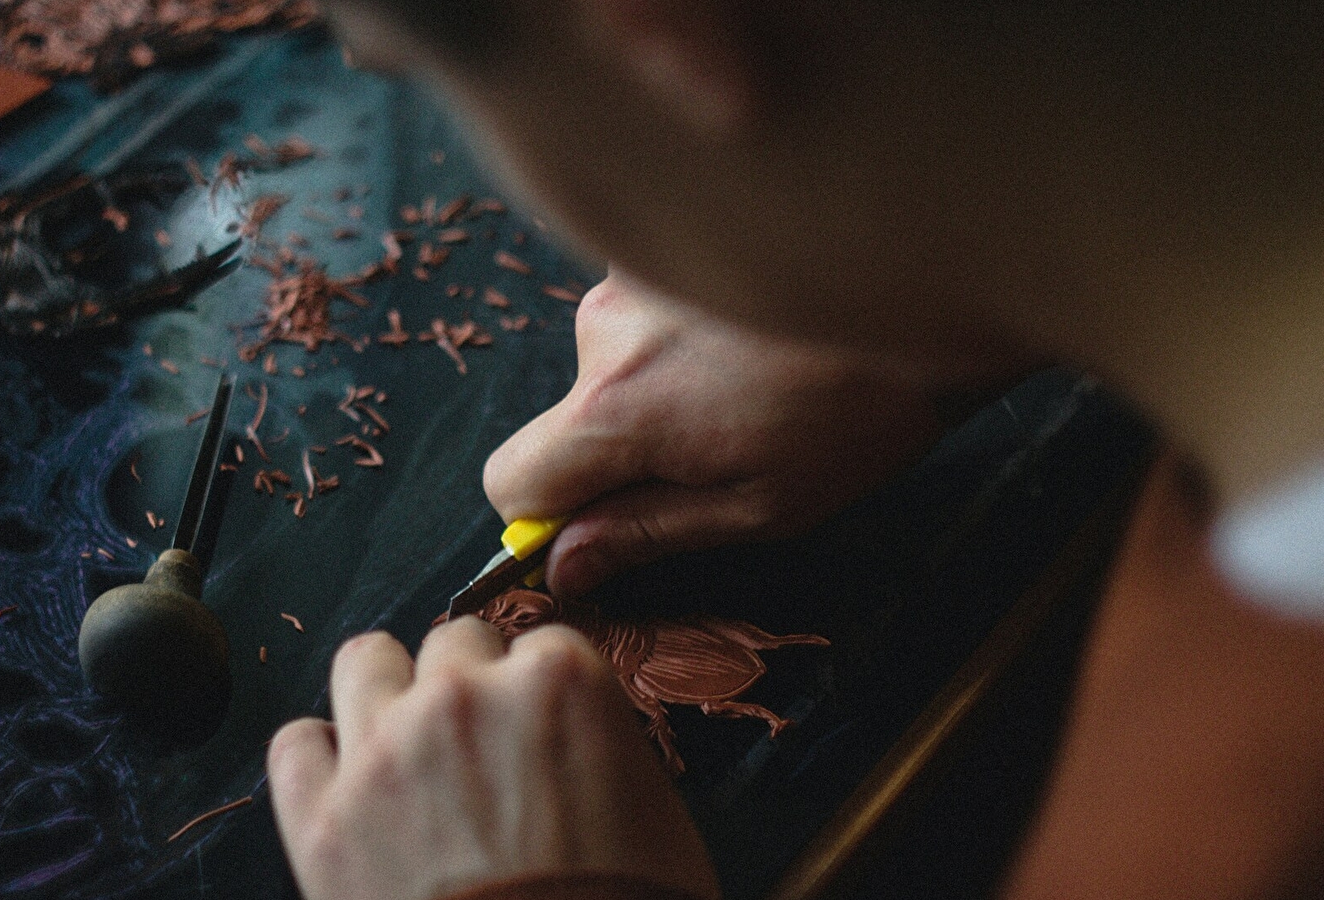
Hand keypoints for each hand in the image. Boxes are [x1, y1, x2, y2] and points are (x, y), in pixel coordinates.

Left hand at [267, 619, 720, 899]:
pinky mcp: (320, 819)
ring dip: (387, 692)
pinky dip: (318, 760)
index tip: (539, 729)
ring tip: (404, 742)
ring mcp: (382, 752)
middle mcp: (462, 696)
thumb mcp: (656, 816)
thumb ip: (599, 745)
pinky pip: (294, 745)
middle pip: (453, 642)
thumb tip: (570, 742)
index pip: (542, 643)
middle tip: (480, 747)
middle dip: (469, 685)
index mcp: (558, 682)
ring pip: (365, 661)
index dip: (540, 691)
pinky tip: (344, 788)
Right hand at [485, 269, 956, 597]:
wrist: (931, 283)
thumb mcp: (759, 506)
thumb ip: (645, 533)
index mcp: (620, 409)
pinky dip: (680, 336)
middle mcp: (604, 332)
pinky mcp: (664, 243)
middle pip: (566, 419)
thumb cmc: (859, 413)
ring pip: (607, 364)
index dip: (544, 515)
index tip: (602, 523)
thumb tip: (562, 564)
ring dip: (657, 386)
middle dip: (622, 446)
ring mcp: (631, 276)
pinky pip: (640, 315)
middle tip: (720, 448)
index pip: (511, 478)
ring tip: (752, 386)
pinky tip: (752, 340)